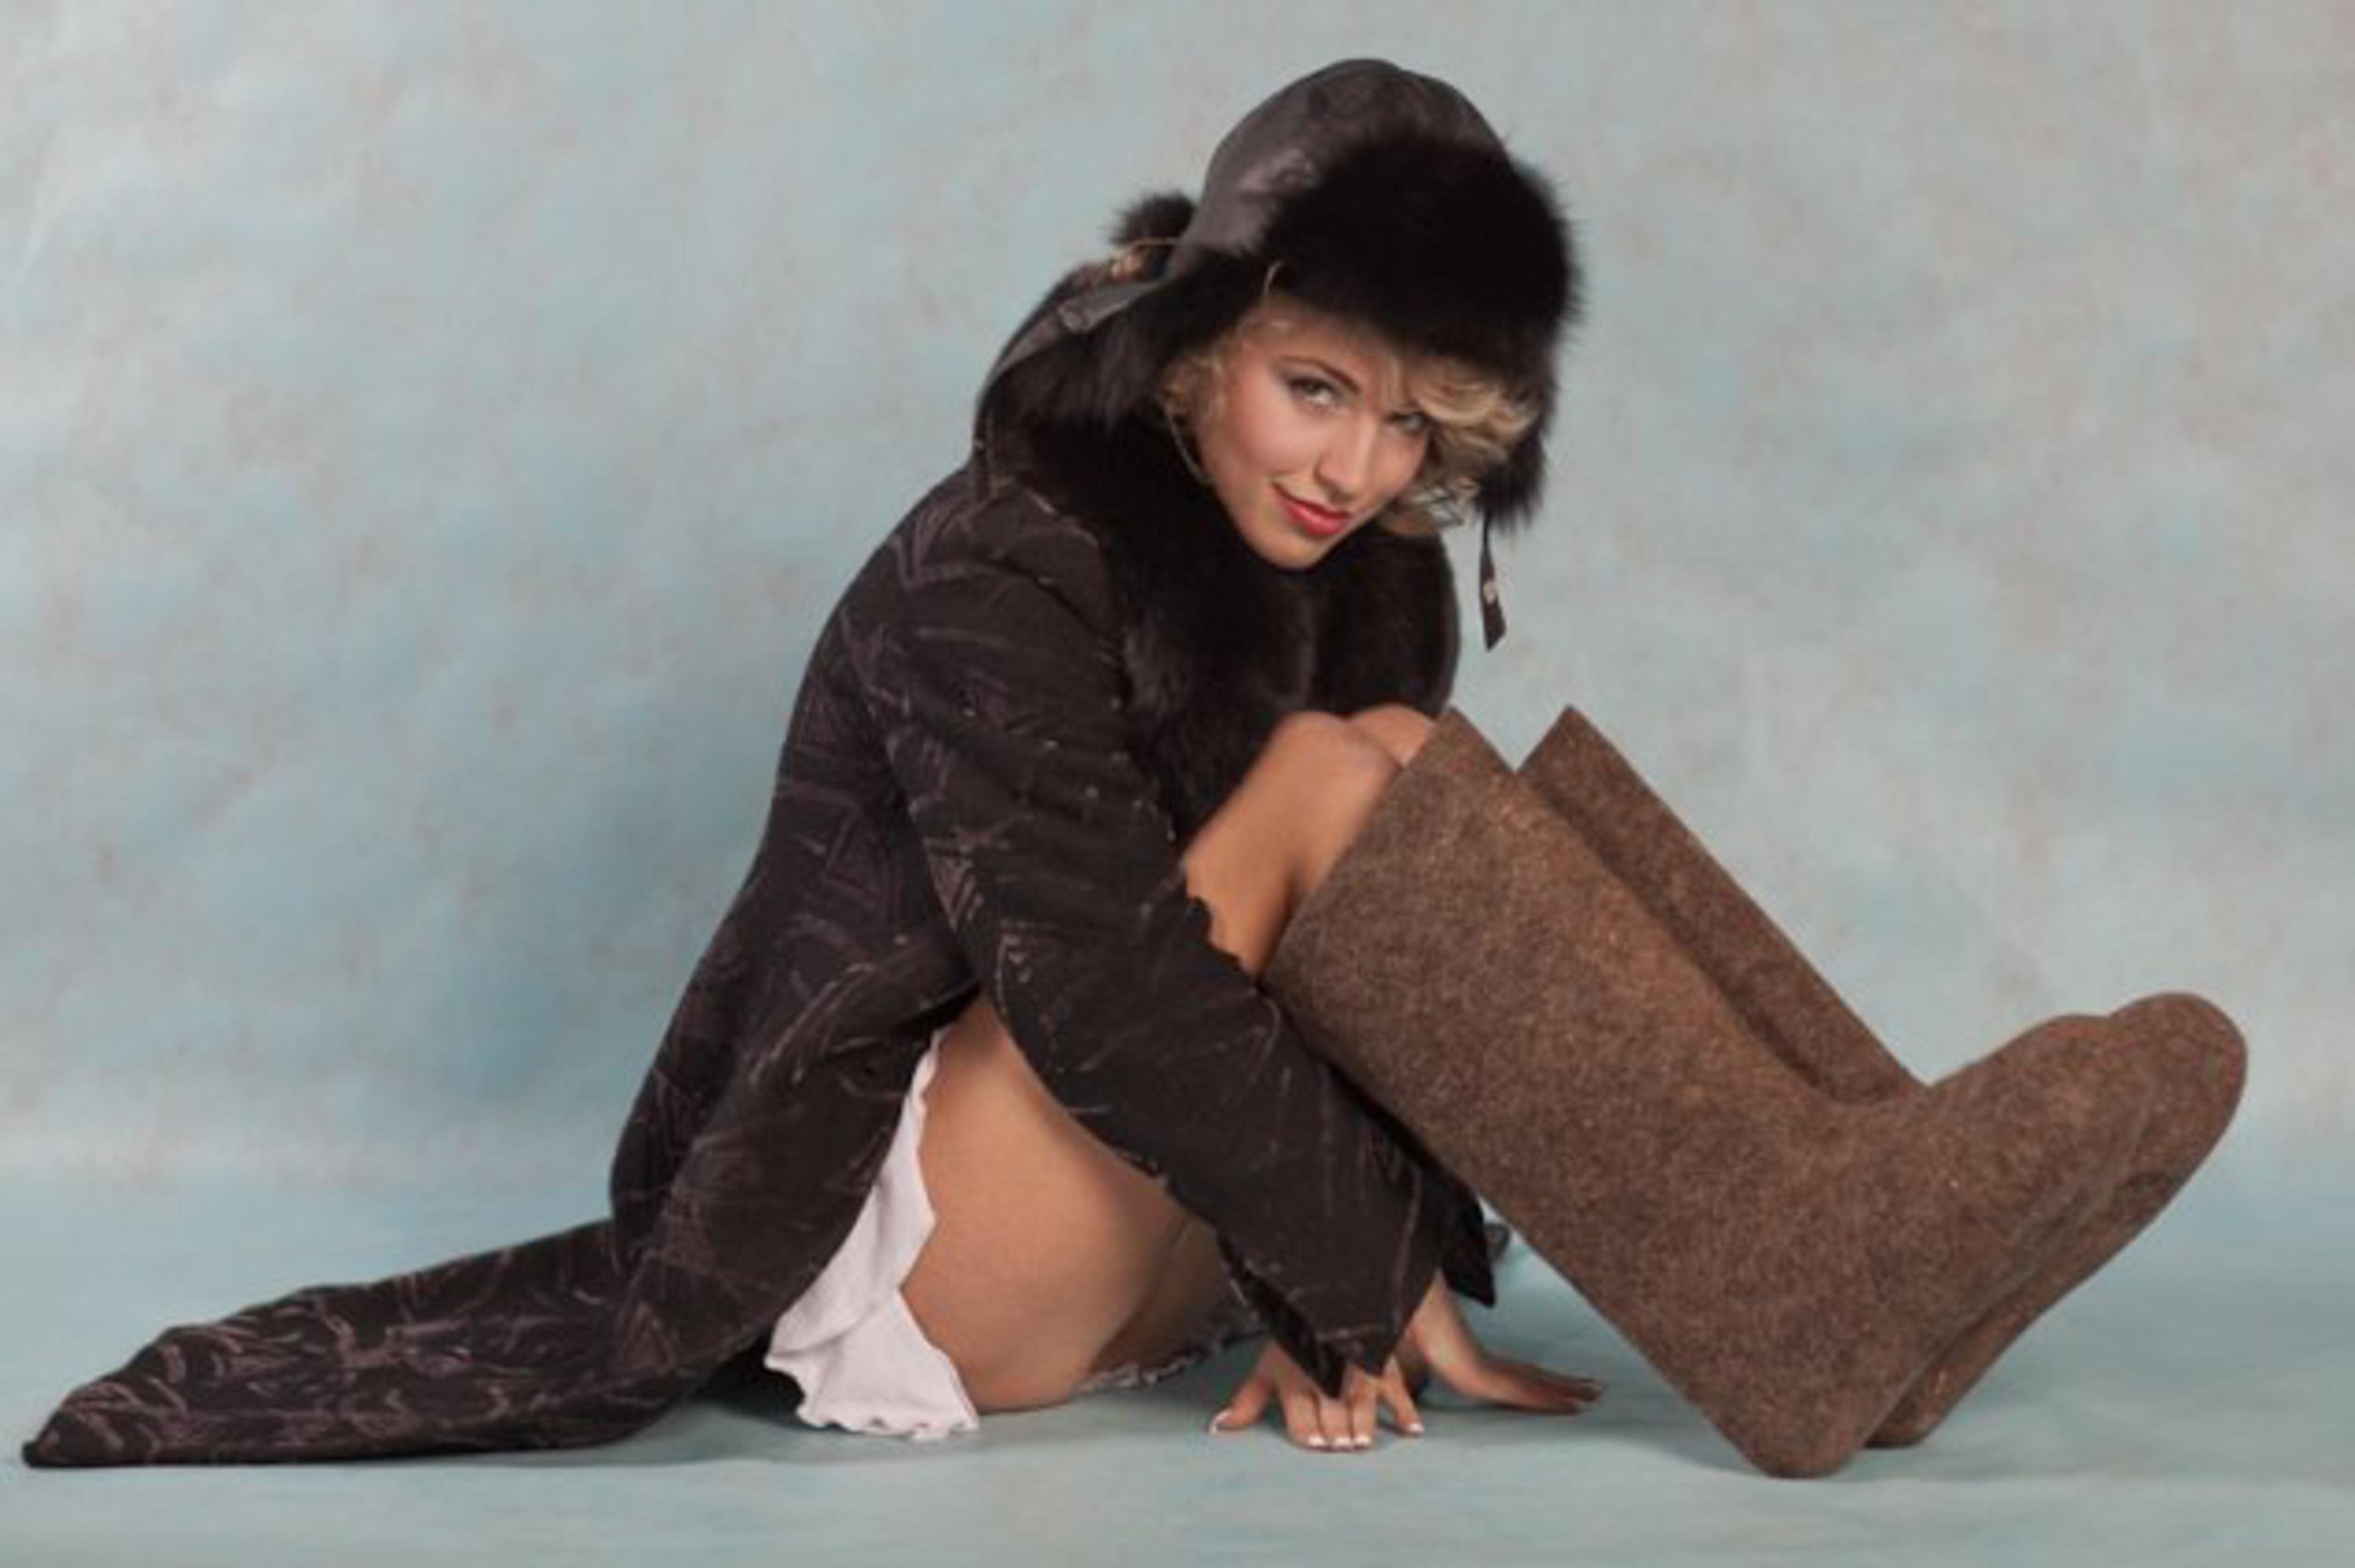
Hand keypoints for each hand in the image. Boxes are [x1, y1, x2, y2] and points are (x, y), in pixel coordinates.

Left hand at [1209, 1338, 1420, 1452]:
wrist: (1316, 1298)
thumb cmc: (1289, 1341)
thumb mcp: (1266, 1369)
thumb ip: (1247, 1402)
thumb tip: (1218, 1429)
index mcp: (1294, 1375)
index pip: (1301, 1408)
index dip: (1307, 1428)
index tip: (1314, 1445)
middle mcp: (1324, 1371)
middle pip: (1331, 1406)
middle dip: (1335, 1428)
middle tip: (1341, 1448)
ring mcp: (1353, 1366)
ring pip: (1360, 1396)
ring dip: (1363, 1419)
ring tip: (1362, 1441)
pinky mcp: (1380, 1361)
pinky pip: (1396, 1386)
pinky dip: (1406, 1409)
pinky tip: (1412, 1431)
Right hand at [1210, 1275, 1598, 1451]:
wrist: (1356, 1276)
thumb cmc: (1346, 1306)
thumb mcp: (1334, 1353)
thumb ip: (1318, 1379)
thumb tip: (1276, 1391)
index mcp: (1441, 1348)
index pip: (1490, 1369)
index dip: (1519, 1377)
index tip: (1552, 1383)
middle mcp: (1458, 1350)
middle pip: (1515, 1375)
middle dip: (1551, 1385)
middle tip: (1594, 1391)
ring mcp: (1466, 1356)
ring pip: (1521, 1380)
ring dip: (1556, 1390)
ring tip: (1595, 1395)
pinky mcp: (1467, 1362)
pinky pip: (1511, 1385)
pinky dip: (1542, 1394)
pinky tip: (1575, 1399)